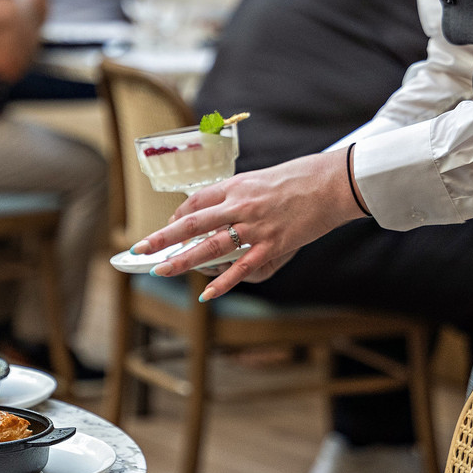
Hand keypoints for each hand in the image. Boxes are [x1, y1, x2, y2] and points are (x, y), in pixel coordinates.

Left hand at [131, 149, 363, 299]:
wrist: (332, 183)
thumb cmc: (299, 179)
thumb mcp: (261, 179)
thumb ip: (238, 196)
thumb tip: (217, 211)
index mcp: (236, 186)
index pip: (196, 201)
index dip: (177, 216)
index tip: (167, 228)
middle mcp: (240, 205)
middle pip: (192, 223)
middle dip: (163, 237)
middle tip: (140, 248)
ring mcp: (255, 227)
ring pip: (210, 247)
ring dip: (183, 260)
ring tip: (161, 270)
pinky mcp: (273, 245)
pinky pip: (242, 268)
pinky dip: (222, 283)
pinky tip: (206, 293)